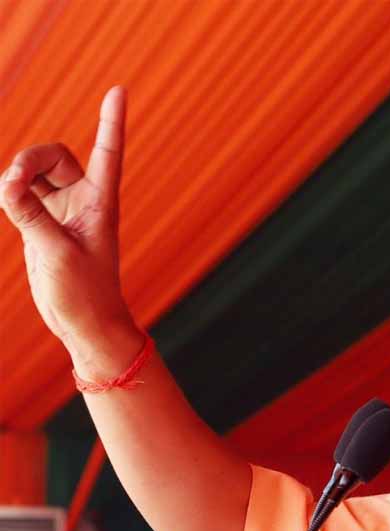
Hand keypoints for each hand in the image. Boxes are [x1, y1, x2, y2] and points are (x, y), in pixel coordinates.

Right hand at [1, 86, 136, 353]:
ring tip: (7, 195)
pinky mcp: (44, 224)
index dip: (111, 121)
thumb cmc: (84, 292)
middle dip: (32, 158)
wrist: (84, 322)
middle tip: (13, 182)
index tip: (119, 89)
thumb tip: (6, 184)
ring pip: (36, 173)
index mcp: (102, 204)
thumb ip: (29, 215)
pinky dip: (10, 192)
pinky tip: (4, 198)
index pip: (107, 153)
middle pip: (57, 156)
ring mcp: (63, 212)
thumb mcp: (55, 252)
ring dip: (17, 175)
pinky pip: (22, 194)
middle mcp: (85, 202)